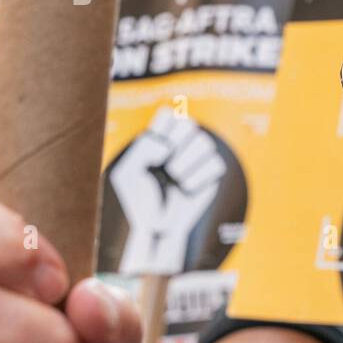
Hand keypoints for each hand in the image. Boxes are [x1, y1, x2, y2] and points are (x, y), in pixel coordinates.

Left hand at [112, 108, 225, 274]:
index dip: (163, 131)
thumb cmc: (136, 199)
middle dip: (177, 147)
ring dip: (186, 164)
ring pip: (206, 143)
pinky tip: (186, 189)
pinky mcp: (211, 176)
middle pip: (190, 124)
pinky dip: (199, 178)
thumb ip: (143, 149)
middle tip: (165, 167)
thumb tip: (167, 147)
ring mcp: (197, 159)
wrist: (153, 226)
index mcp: (158, 137)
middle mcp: (179, 144)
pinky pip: (216, 165)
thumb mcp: (127, 171)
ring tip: (175, 179)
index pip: (169, 115)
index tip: (152, 155)